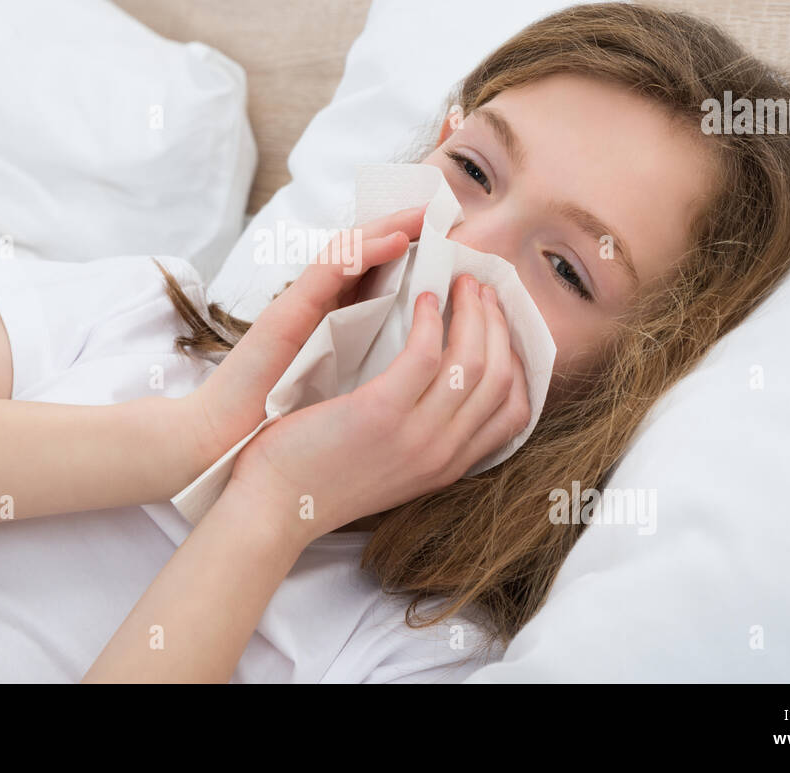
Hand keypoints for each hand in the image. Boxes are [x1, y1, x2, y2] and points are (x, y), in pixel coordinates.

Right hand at [183, 205, 427, 471]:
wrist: (220, 447)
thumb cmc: (277, 428)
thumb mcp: (344, 398)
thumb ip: (377, 373)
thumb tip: (427, 372)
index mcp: (334, 328)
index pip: (379, 280)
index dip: (415, 259)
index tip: (454, 249)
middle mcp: (317, 311)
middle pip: (368, 257)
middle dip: (408, 230)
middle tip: (447, 213)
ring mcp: (298, 308)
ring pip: (349, 252)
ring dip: (388, 226)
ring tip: (425, 211)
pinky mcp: (282, 316)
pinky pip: (326, 271)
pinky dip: (363, 251)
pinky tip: (396, 239)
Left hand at [225, 274, 531, 546]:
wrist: (274, 506)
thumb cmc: (321, 478)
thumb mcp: (391, 467)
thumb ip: (422, 439)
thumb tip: (442, 395)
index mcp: (448, 466)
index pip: (515, 411)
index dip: (513, 359)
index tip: (496, 326)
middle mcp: (442, 453)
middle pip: (500, 377)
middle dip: (497, 324)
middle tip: (480, 289)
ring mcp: (416, 436)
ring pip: (472, 360)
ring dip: (472, 312)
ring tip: (457, 283)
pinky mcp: (381, 413)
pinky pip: (426, 353)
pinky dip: (430, 318)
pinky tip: (420, 299)